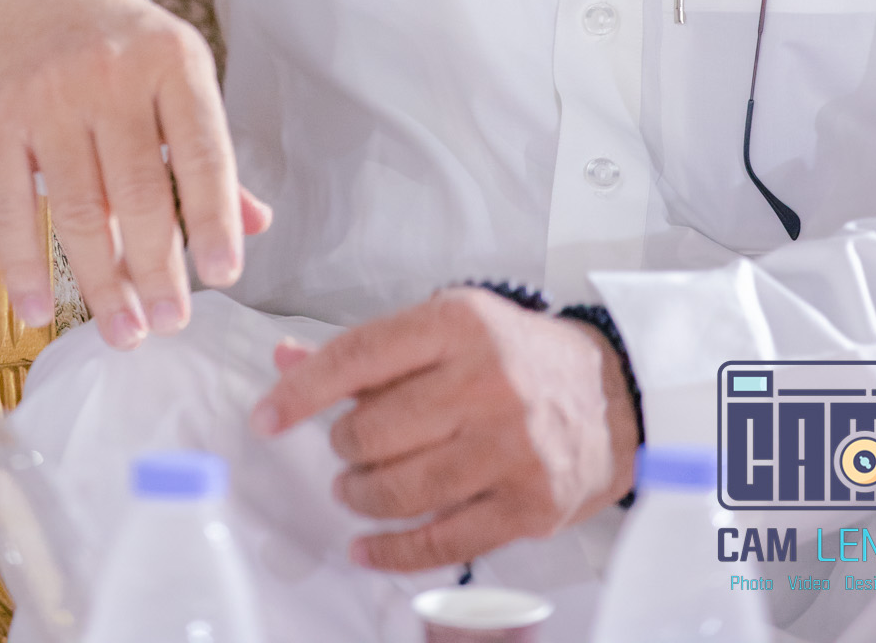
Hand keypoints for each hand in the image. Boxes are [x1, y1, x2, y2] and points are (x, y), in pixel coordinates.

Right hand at [0, 0, 270, 345]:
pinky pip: (11, 205)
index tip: (225, 274)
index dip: (215, 218)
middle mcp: (112, 74)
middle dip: (158, 268)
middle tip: (172, 322)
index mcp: (173, 61)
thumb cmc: (122, 46)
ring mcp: (51, 96)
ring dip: (103, 281)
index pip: (203, 150)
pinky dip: (23, 266)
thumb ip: (209, 152)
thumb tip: (255, 225)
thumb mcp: (177, 75)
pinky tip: (39, 310)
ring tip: (126, 330)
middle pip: (140, 191)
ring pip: (81, 208)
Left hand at [249, 287, 637, 570]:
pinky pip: (439, 541)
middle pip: (371, 431)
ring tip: (355, 489)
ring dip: (360, 496)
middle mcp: (485, 381)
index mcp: (458, 324)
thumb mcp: (446, 327)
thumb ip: (367, 352)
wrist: (610, 395)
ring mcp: (509, 447)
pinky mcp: (527, 505)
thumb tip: (284, 360)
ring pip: (398, 489)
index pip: (357, 357)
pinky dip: (391, 551)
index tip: (266, 417)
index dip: (301, 391)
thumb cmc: (514, 355)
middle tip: (348, 449)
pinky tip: (367, 546)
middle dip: (343, 448)